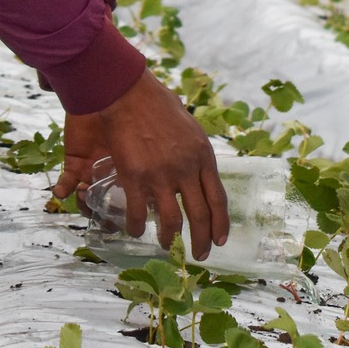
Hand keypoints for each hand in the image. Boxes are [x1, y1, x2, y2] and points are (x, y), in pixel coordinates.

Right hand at [53, 69, 228, 260]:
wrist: (126, 92)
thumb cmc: (156, 103)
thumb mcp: (188, 127)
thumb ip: (194, 151)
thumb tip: (197, 164)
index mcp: (203, 156)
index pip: (218, 198)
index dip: (220, 223)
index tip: (221, 239)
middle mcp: (187, 169)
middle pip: (200, 215)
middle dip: (201, 240)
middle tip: (200, 256)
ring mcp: (162, 175)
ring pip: (171, 220)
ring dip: (169, 239)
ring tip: (166, 247)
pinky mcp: (135, 177)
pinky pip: (137, 213)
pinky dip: (136, 226)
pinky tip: (135, 231)